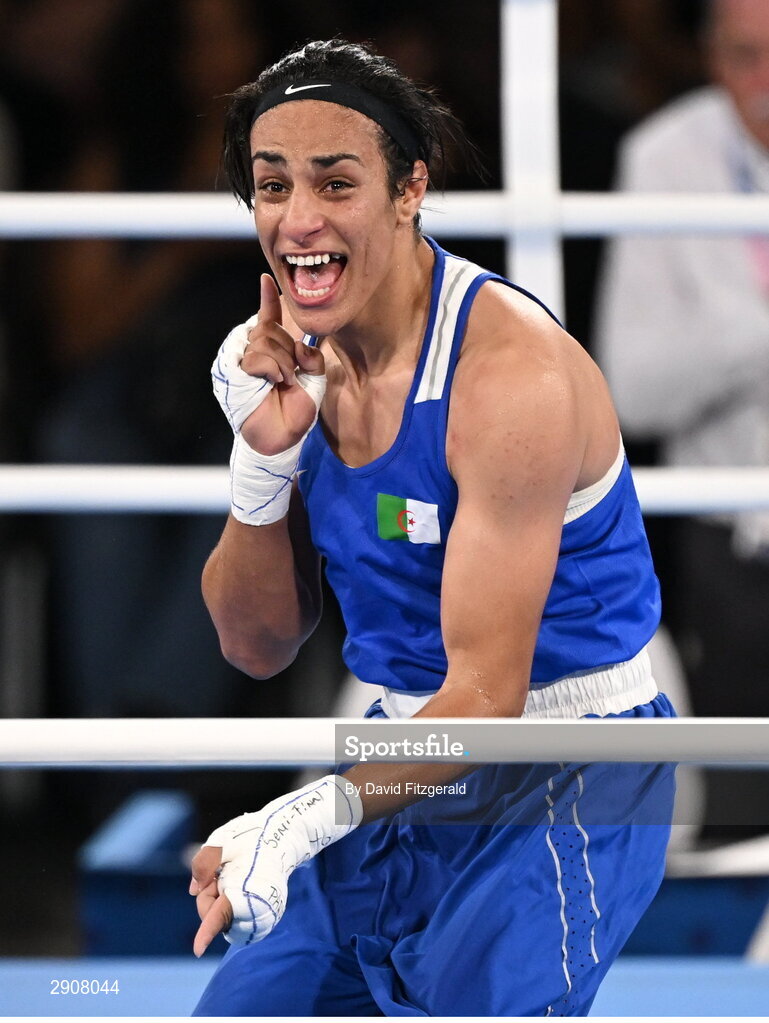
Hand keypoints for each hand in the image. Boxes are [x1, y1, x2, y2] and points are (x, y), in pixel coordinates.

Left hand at [188, 776, 361, 955]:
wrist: (283, 837)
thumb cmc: (252, 837)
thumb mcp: (223, 841)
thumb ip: (203, 863)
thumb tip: (194, 891)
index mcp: (243, 890)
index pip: (220, 915)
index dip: (206, 933)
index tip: (197, 951)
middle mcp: (256, 909)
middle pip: (214, 917)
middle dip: (210, 896)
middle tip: (223, 871)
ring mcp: (264, 916)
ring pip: (224, 920)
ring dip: (220, 900)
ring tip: (235, 876)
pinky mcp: (267, 918)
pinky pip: (236, 920)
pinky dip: (230, 905)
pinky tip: (240, 884)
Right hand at [240, 274, 325, 455]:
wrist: (281, 438)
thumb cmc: (294, 413)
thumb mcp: (314, 381)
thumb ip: (312, 358)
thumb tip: (302, 345)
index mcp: (270, 350)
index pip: (268, 317)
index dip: (269, 298)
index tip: (267, 279)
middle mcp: (252, 352)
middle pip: (269, 329)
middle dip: (288, 350)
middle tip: (292, 375)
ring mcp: (239, 361)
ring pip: (264, 341)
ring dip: (282, 363)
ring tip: (284, 382)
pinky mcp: (232, 373)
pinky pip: (256, 357)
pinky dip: (271, 369)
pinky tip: (275, 382)